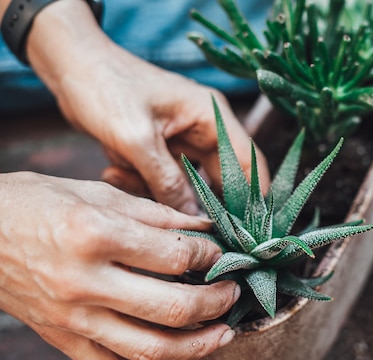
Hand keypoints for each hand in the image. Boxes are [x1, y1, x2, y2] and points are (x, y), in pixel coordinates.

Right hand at [0, 172, 238, 359]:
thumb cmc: (34, 203)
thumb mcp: (96, 193)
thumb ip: (155, 213)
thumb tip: (204, 227)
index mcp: (96, 235)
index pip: (174, 257)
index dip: (210, 253)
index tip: (221, 251)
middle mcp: (85, 282)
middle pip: (171, 308)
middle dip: (215, 302)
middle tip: (234, 293)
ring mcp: (73, 318)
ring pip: (149, 349)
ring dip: (197, 347)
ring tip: (224, 335)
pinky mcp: (63, 340)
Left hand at [25, 0, 269, 214]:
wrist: (70, 65)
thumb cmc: (105, 87)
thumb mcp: (136, 138)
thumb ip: (167, 180)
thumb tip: (193, 218)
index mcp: (211, 116)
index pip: (248, 162)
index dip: (254, 197)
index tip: (251, 231)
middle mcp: (205, 129)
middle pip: (223, 178)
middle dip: (207, 204)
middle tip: (198, 233)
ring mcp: (184, 140)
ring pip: (191, 183)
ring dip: (166, 193)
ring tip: (129, 178)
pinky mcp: (163, 150)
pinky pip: (166, 179)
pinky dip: (146, 183)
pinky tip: (116, 170)